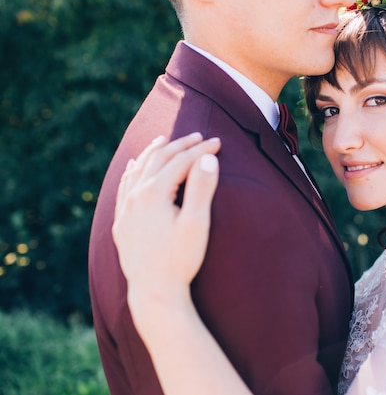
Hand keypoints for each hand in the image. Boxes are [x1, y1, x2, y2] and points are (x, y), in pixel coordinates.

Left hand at [113, 133, 220, 297]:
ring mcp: (126, 209)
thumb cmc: (180, 260)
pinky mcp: (122, 222)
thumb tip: (208, 159)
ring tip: (165, 140)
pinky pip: (124, 187)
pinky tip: (135, 165)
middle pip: (159, 160)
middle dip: (181, 146)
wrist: (154, 293)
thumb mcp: (197, 224)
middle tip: (199, 136)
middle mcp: (136, 196)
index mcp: (154, 193)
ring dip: (154, 152)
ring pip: (139, 170)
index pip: (181, 162)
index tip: (218, 142)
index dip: (201, 150)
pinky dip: (133, 171)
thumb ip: (202, 188)